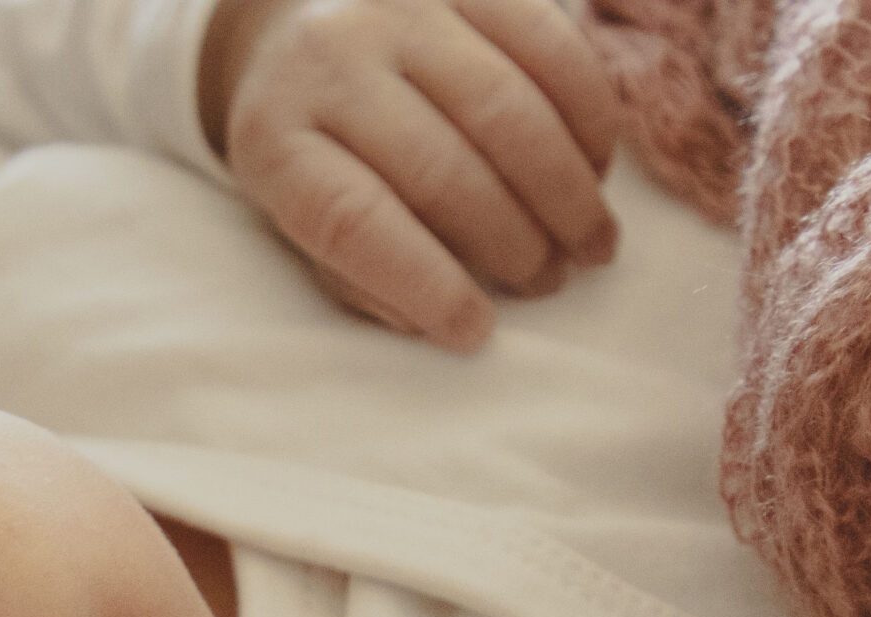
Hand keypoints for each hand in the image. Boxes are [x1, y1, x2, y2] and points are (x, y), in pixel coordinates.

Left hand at [200, 0, 622, 350]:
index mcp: (275, 137)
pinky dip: (587, 117)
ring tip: (589, 244)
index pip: (352, 219)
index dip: (423, 283)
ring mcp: (402, 5)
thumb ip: (355, 273)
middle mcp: (329, 59)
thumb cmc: (315, 151)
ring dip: (563, 191)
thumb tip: (435, 321)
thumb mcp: (300, 220)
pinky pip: (550, 44)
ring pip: (506, 108)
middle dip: (510, 243)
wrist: (300, 31)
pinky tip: (596, 169)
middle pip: (441, 167)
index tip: (475, 330)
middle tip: (546, 284)